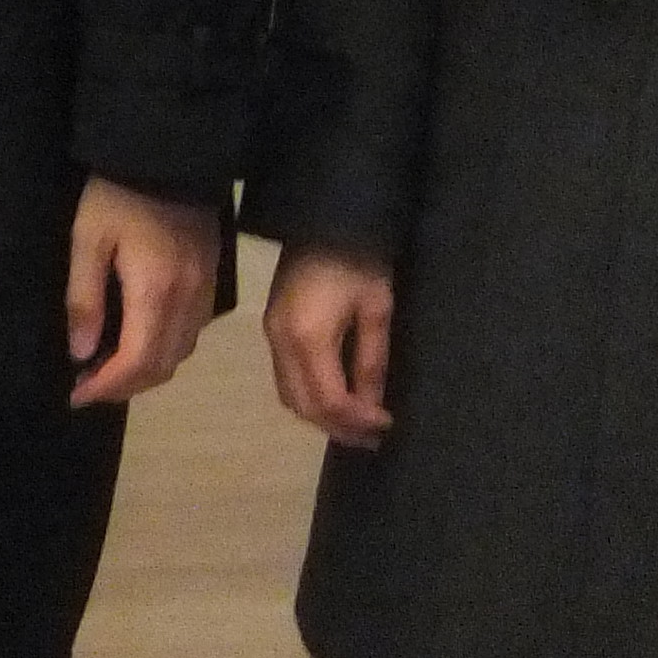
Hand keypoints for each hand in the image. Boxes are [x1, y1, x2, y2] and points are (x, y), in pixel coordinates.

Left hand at [64, 177, 222, 404]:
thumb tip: (81, 353)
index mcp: (156, 293)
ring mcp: (205, 292)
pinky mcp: (212, 281)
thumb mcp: (88, 240)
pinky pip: (192, 334)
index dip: (105, 387)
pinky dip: (165, 351)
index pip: (136, 362)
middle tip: (87, 386)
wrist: (170, 155)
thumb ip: (84, 299)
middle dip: (124, 387)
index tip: (76, 395)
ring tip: (109, 369)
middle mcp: (188, 301)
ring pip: (180, 354)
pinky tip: (139, 342)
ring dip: (145, 372)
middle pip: (161, 367)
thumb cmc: (118, 195)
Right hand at [266, 246, 398, 446]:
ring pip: (289, 397)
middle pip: (304, 406)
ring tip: (356, 424)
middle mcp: (280, 343)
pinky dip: (308, 399)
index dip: (358, 420)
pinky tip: (335, 400)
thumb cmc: (359, 261)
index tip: (387, 425)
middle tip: (373, 437)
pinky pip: (285, 379)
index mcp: (307, 338)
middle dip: (338, 428)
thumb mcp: (376, 309)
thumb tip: (372, 406)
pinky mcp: (272, 328)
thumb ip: (372, 362)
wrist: (325, 219)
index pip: (329, 400)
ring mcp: (271, 336)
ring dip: (321, 417)